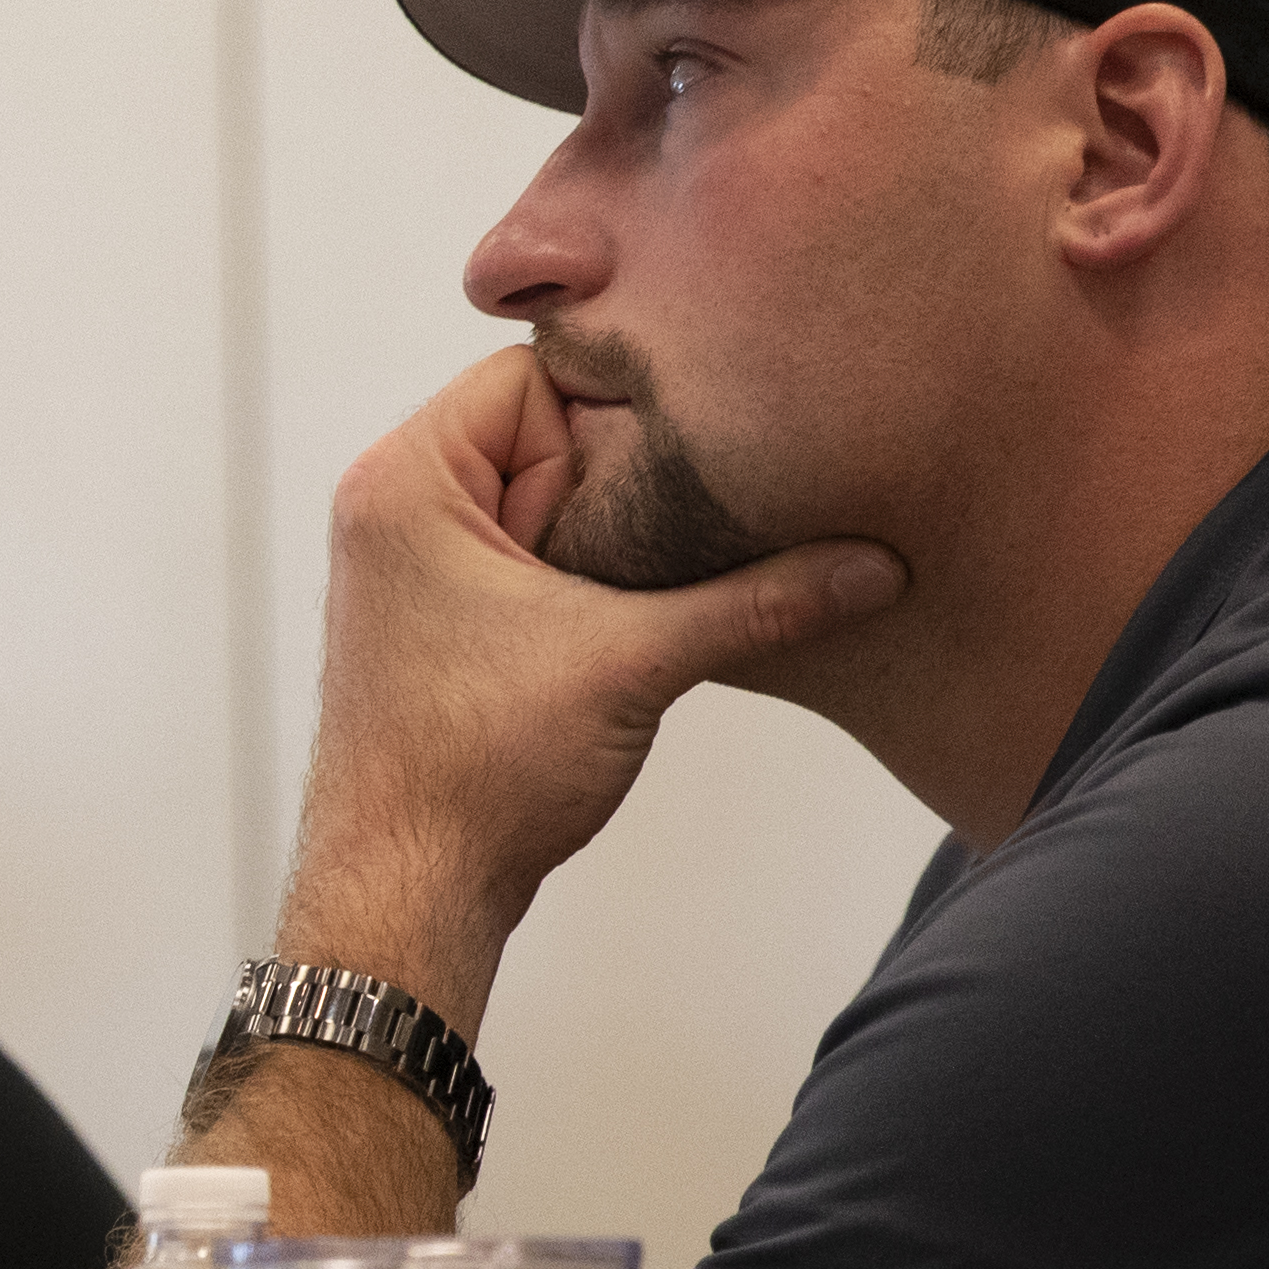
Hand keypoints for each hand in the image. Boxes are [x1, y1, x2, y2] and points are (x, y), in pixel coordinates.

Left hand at [276, 346, 901, 1010]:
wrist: (408, 893)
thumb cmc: (479, 772)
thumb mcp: (636, 662)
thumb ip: (760, 601)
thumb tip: (876, 566)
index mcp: (407, 480)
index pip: (532, 376)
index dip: (618, 419)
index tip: (685, 469)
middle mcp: (392, 508)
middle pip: (542, 438)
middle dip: (621, 485)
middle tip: (686, 534)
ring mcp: (410, 569)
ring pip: (544, 508)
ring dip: (608, 544)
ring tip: (657, 587)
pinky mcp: (438, 623)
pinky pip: (527, 562)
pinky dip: (583, 583)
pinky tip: (630, 625)